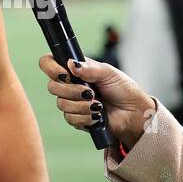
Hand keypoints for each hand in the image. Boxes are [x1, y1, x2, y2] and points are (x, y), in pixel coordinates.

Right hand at [37, 55, 154, 149]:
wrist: (133, 112)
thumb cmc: (123, 89)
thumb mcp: (108, 73)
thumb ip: (89, 68)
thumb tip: (72, 64)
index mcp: (76, 69)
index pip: (49, 63)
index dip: (51, 68)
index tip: (65, 74)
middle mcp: (70, 84)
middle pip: (52, 86)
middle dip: (71, 91)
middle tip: (90, 92)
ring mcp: (72, 102)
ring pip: (61, 104)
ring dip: (81, 105)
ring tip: (98, 105)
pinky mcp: (77, 118)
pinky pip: (70, 118)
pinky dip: (85, 117)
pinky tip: (98, 115)